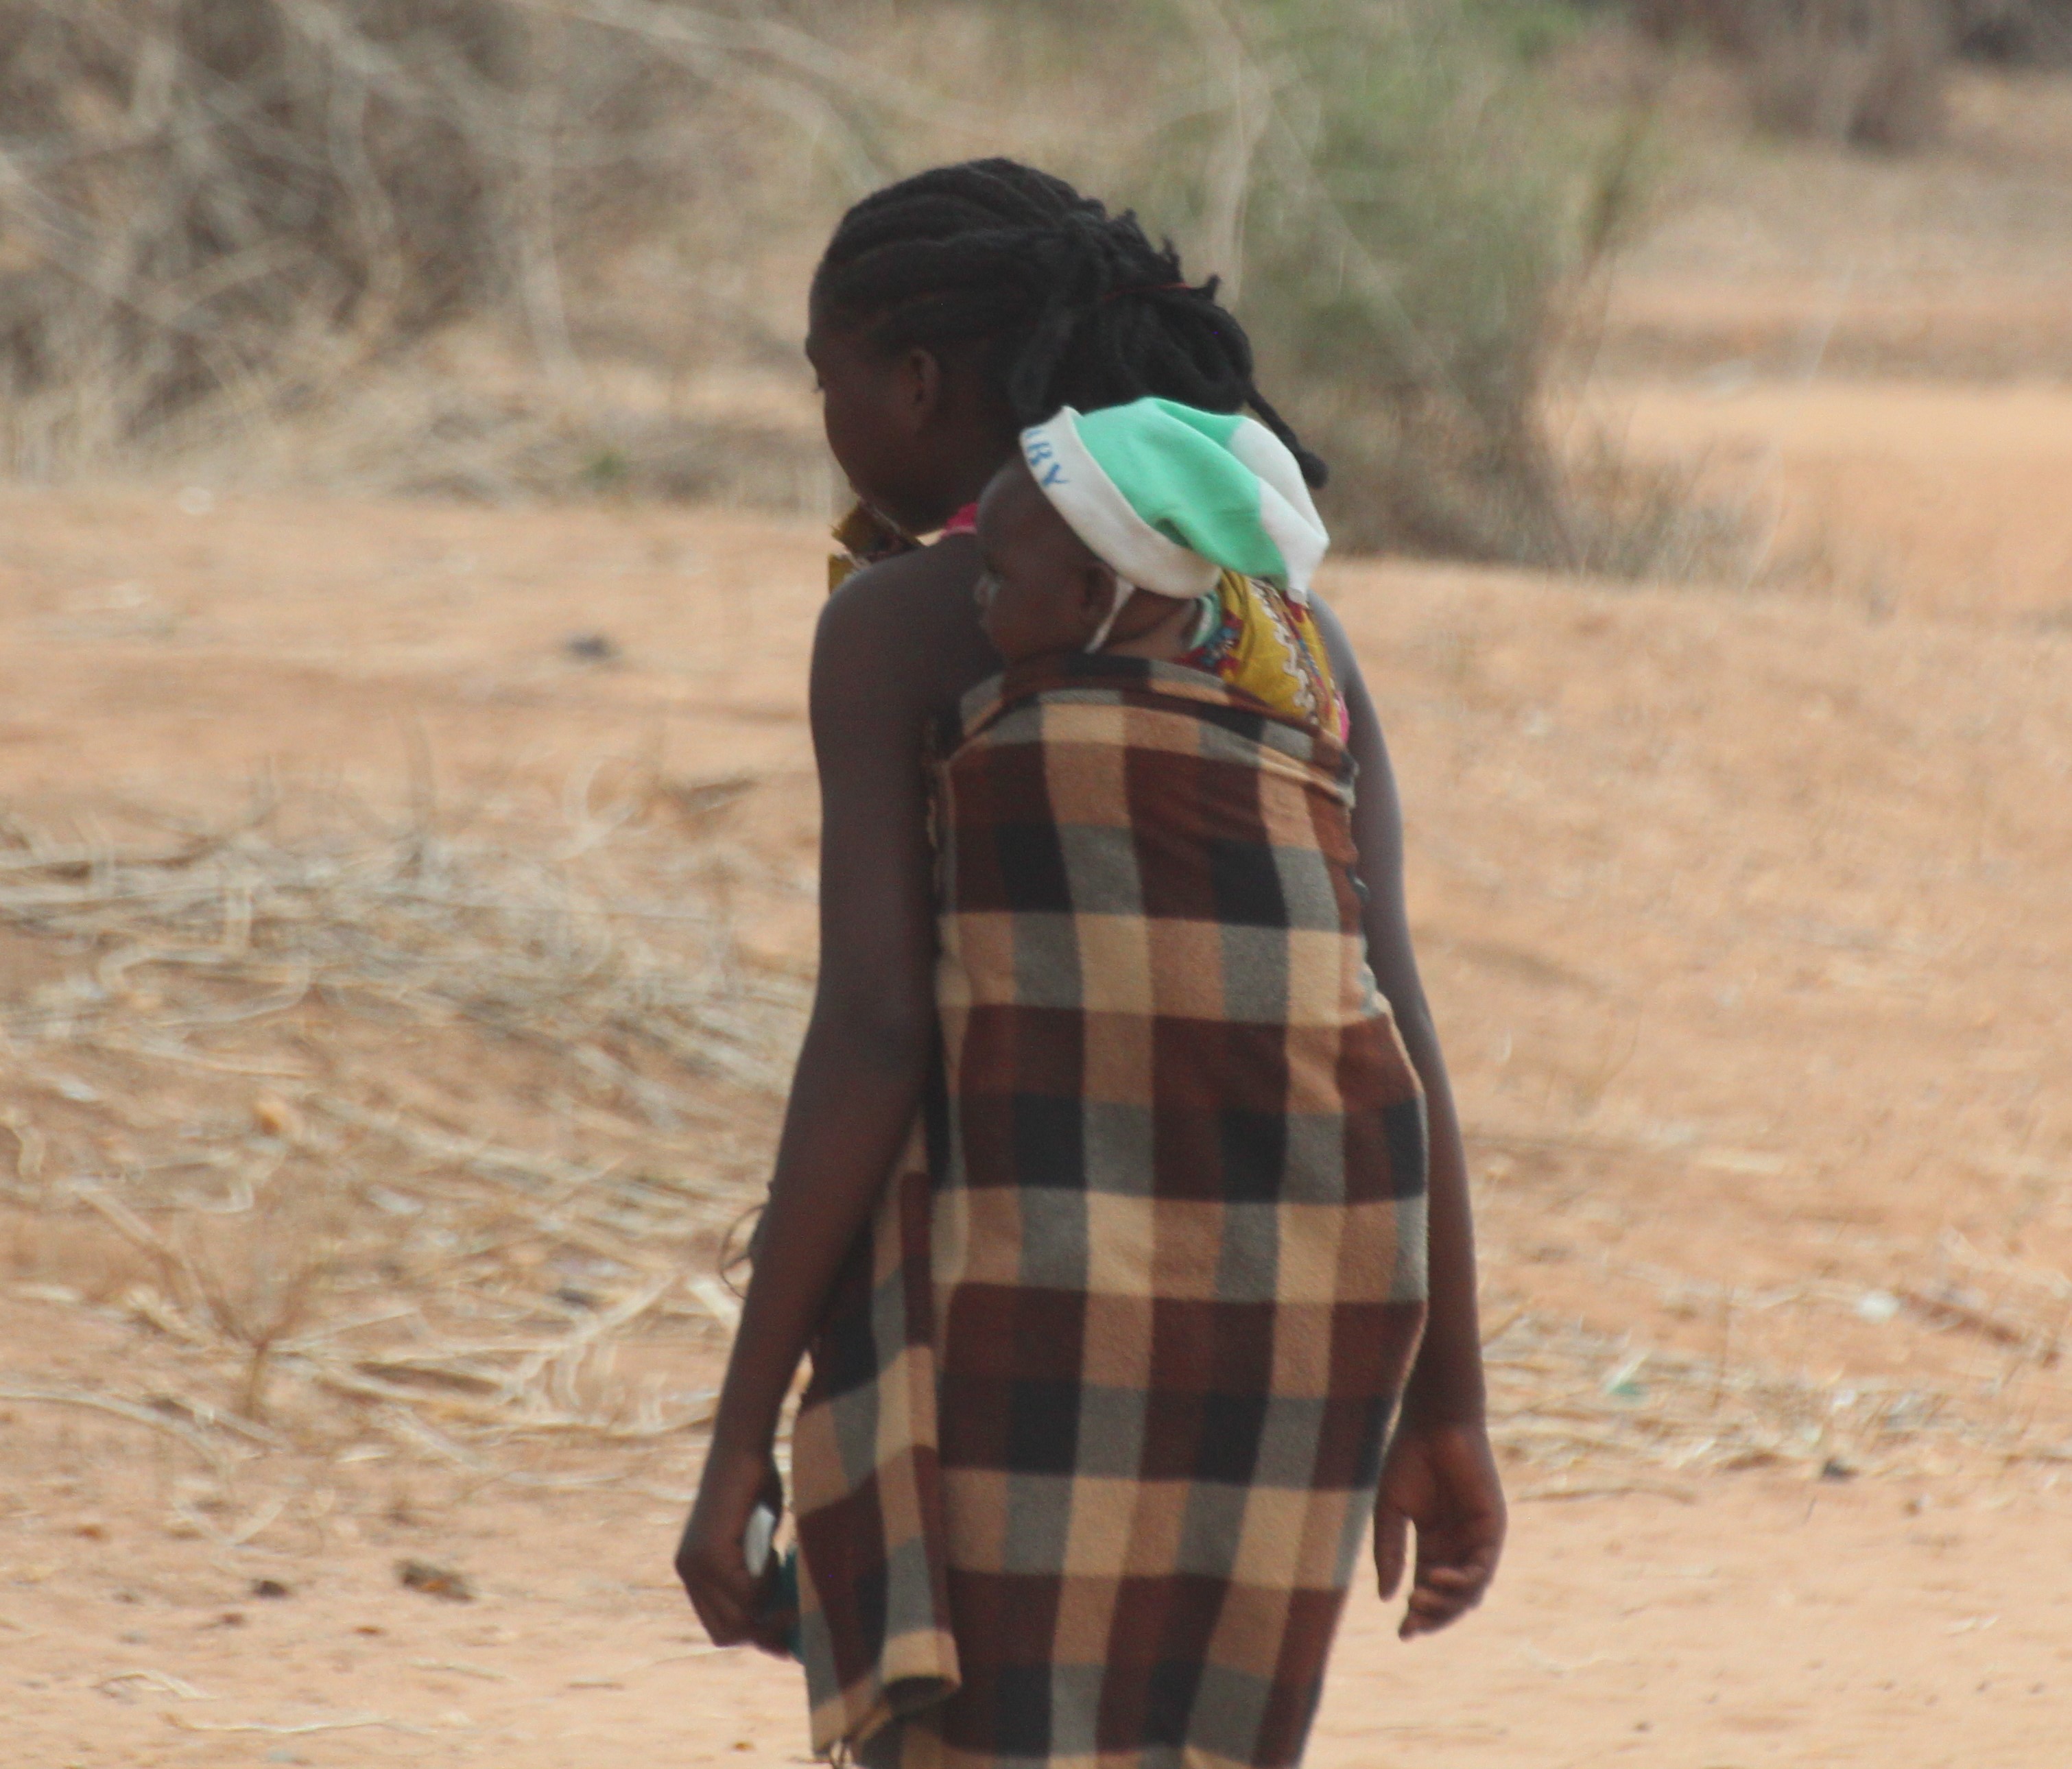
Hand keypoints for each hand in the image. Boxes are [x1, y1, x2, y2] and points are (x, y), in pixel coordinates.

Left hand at [676, 1438, 788, 1654]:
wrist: (743, 1448)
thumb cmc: (755, 1484)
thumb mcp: (756, 1540)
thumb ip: (757, 1573)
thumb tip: (781, 1615)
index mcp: (694, 1571)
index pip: (718, 1626)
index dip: (751, 1635)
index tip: (783, 1641)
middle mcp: (688, 1572)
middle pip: (725, 1632)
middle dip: (763, 1633)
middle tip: (795, 1623)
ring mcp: (696, 1565)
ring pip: (739, 1616)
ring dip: (771, 1607)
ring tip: (790, 1582)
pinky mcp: (711, 1555)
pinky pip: (748, 1592)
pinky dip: (769, 1580)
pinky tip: (777, 1554)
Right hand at [1374, 1416, 1505, 1639]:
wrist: (1433, 1422)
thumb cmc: (1409, 1459)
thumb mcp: (1390, 1511)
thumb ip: (1389, 1552)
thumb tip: (1387, 1597)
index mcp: (1433, 1542)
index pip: (1428, 1589)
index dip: (1417, 1615)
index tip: (1401, 1634)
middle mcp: (1458, 1545)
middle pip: (1452, 1598)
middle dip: (1433, 1616)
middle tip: (1412, 1623)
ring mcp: (1477, 1538)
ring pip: (1470, 1589)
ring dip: (1446, 1602)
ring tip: (1420, 1599)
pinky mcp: (1493, 1527)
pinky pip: (1483, 1566)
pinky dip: (1464, 1580)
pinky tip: (1438, 1577)